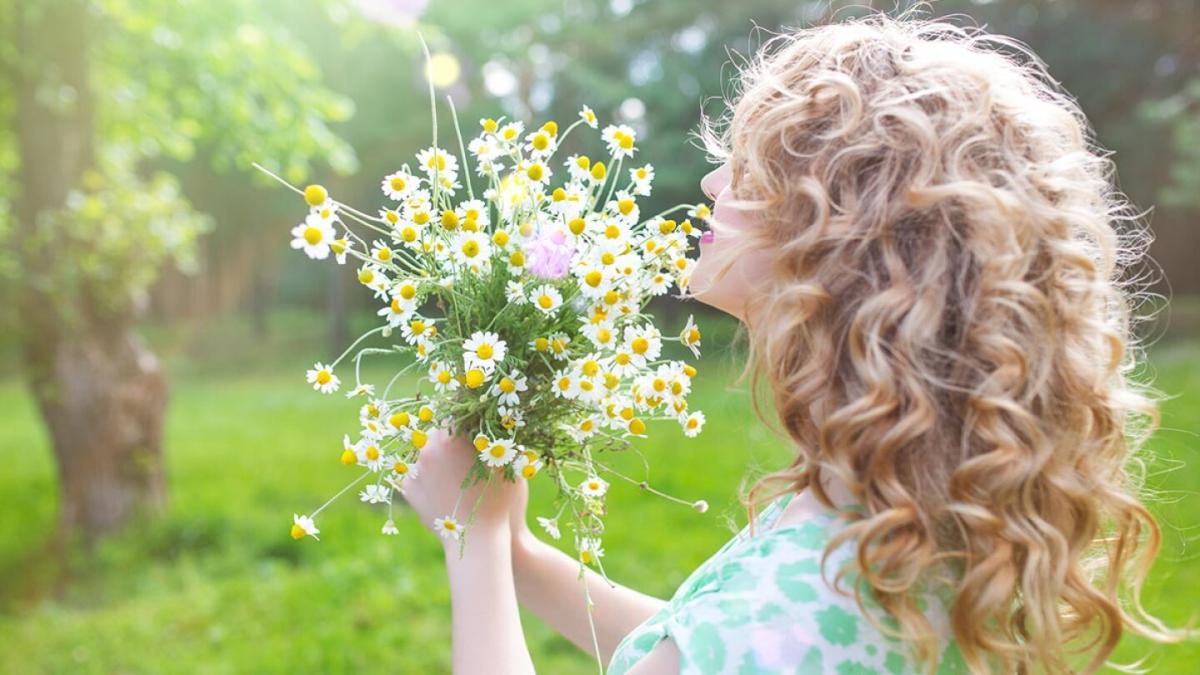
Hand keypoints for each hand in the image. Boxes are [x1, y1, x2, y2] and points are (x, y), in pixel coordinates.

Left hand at [400, 426, 528, 543]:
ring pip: (425, 453)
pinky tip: (444, 487)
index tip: (473, 427)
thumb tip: (492, 419)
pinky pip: (417, 473)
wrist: (477, 539)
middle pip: (436, 433)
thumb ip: (494, 437)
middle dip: (449, 439)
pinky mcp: (407, 488)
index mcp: (451, 438)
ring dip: (437, 457)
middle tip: (464, 451)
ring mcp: (414, 470)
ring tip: (454, 471)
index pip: (454, 415)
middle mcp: (428, 449)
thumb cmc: (498, 499)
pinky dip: (428, 476)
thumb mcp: (503, 463)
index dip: (466, 419)